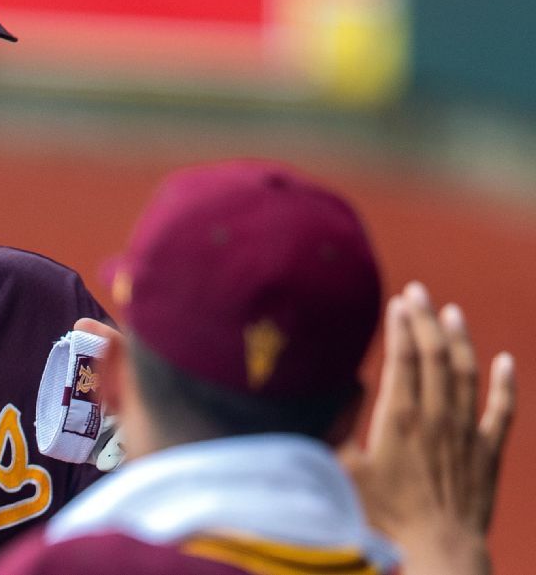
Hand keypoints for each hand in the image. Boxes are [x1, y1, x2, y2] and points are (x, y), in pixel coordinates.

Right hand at [342, 282, 515, 574]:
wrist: (438, 552)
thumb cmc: (383, 518)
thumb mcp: (344, 472)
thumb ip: (337, 430)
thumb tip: (333, 394)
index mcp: (399, 420)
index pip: (404, 359)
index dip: (402, 327)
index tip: (397, 302)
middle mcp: (437, 419)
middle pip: (435, 357)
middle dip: (426, 320)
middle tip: (418, 291)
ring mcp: (467, 434)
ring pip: (467, 374)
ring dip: (460, 340)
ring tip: (452, 312)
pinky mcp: (488, 454)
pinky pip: (502, 411)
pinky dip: (506, 383)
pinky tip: (506, 360)